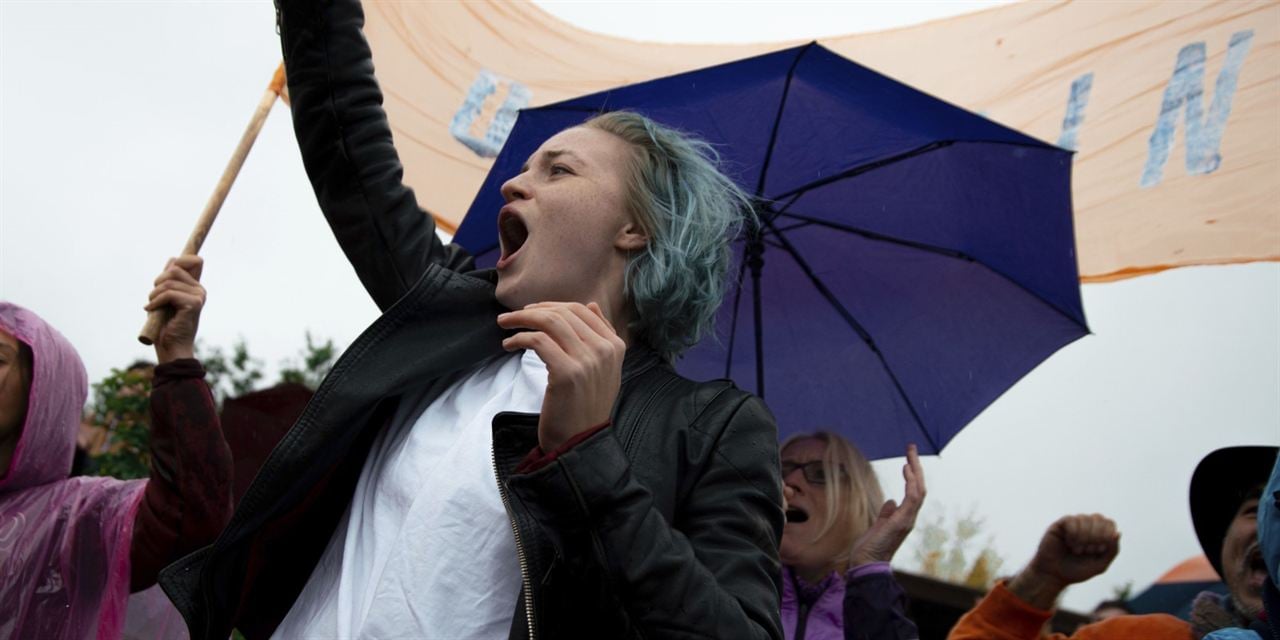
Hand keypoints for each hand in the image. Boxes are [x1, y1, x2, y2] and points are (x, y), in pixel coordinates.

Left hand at [145, 256, 205, 363]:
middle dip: (158, 280)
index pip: (194, 260)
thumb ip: (169, 280)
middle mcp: (199, 290)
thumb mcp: (164, 297)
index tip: (166, 271)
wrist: (171, 348)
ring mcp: (199, 296)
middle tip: (154, 297)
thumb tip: (173, 260)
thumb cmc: (165, 326)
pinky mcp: (194, 304)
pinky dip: (155, 302)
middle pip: (175, 267)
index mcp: (194, 287)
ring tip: (152, 306)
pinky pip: (169, 293)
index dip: (181, 260)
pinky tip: (150, 310)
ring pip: (169, 281)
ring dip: (154, 294)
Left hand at [497, 302, 624, 450]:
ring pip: (550, 322)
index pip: (581, 310)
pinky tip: (509, 345)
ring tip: (505, 325)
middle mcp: (605, 350)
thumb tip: (591, 305)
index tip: (532, 310)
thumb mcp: (604, 370)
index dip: (553, 305)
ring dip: (521, 319)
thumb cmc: (585, 407)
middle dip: (533, 310)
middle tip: (512, 317)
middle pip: (564, 313)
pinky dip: (519, 338)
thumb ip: (601, 337)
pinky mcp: (567, 373)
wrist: (580, 442)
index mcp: (615, 346)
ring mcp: (587, 361)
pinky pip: (538, 341)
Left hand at [849, 444, 925, 567]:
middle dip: (916, 467)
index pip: (914, 492)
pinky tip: (906, 469)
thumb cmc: (870, 548)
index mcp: (905, 517)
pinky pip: (912, 499)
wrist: (866, 564)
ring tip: (910, 454)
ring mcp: (907, 520)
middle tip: (911, 448)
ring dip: (915, 471)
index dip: (912, 475)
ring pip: (919, 490)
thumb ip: (886, 513)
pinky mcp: (901, 522)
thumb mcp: (879, 525)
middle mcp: (910, 518)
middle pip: (919, 487)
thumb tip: (891, 501)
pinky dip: (911, 483)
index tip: (907, 460)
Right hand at [1009, 514, 1119, 609]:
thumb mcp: (1100, 565)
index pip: (1109, 523)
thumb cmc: (1076, 571)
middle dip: (1096, 536)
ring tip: (1077, 550)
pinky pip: (1072, 520)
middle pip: (1099, 518)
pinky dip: (1073, 534)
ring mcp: (1072, 524)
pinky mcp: (1060, 525)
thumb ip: (1112, 551)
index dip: (1107, 536)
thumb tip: (1118, 533)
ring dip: (1084, 537)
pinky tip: (1069, 543)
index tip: (1098, 550)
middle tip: (1088, 550)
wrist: (1054, 575)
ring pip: (1085, 519)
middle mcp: (1086, 526)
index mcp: (1098, 534)